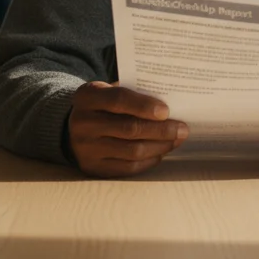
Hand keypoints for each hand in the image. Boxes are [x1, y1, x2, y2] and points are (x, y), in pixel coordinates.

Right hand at [68, 81, 188, 176]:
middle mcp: (82, 123)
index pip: (118, 99)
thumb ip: (135, 93)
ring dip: (160, 146)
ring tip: (176, 140)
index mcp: (87, 97)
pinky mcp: (93, 168)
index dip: (145, 106)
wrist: (76, 126)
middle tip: (182, 129)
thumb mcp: (111, 90)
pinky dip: (149, 160)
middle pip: (129, 128)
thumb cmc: (104, 104)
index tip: (166, 111)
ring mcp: (85, 148)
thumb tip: (171, 103)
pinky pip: (128, 167)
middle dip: (161, 130)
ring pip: (132, 151)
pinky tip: (161, 152)